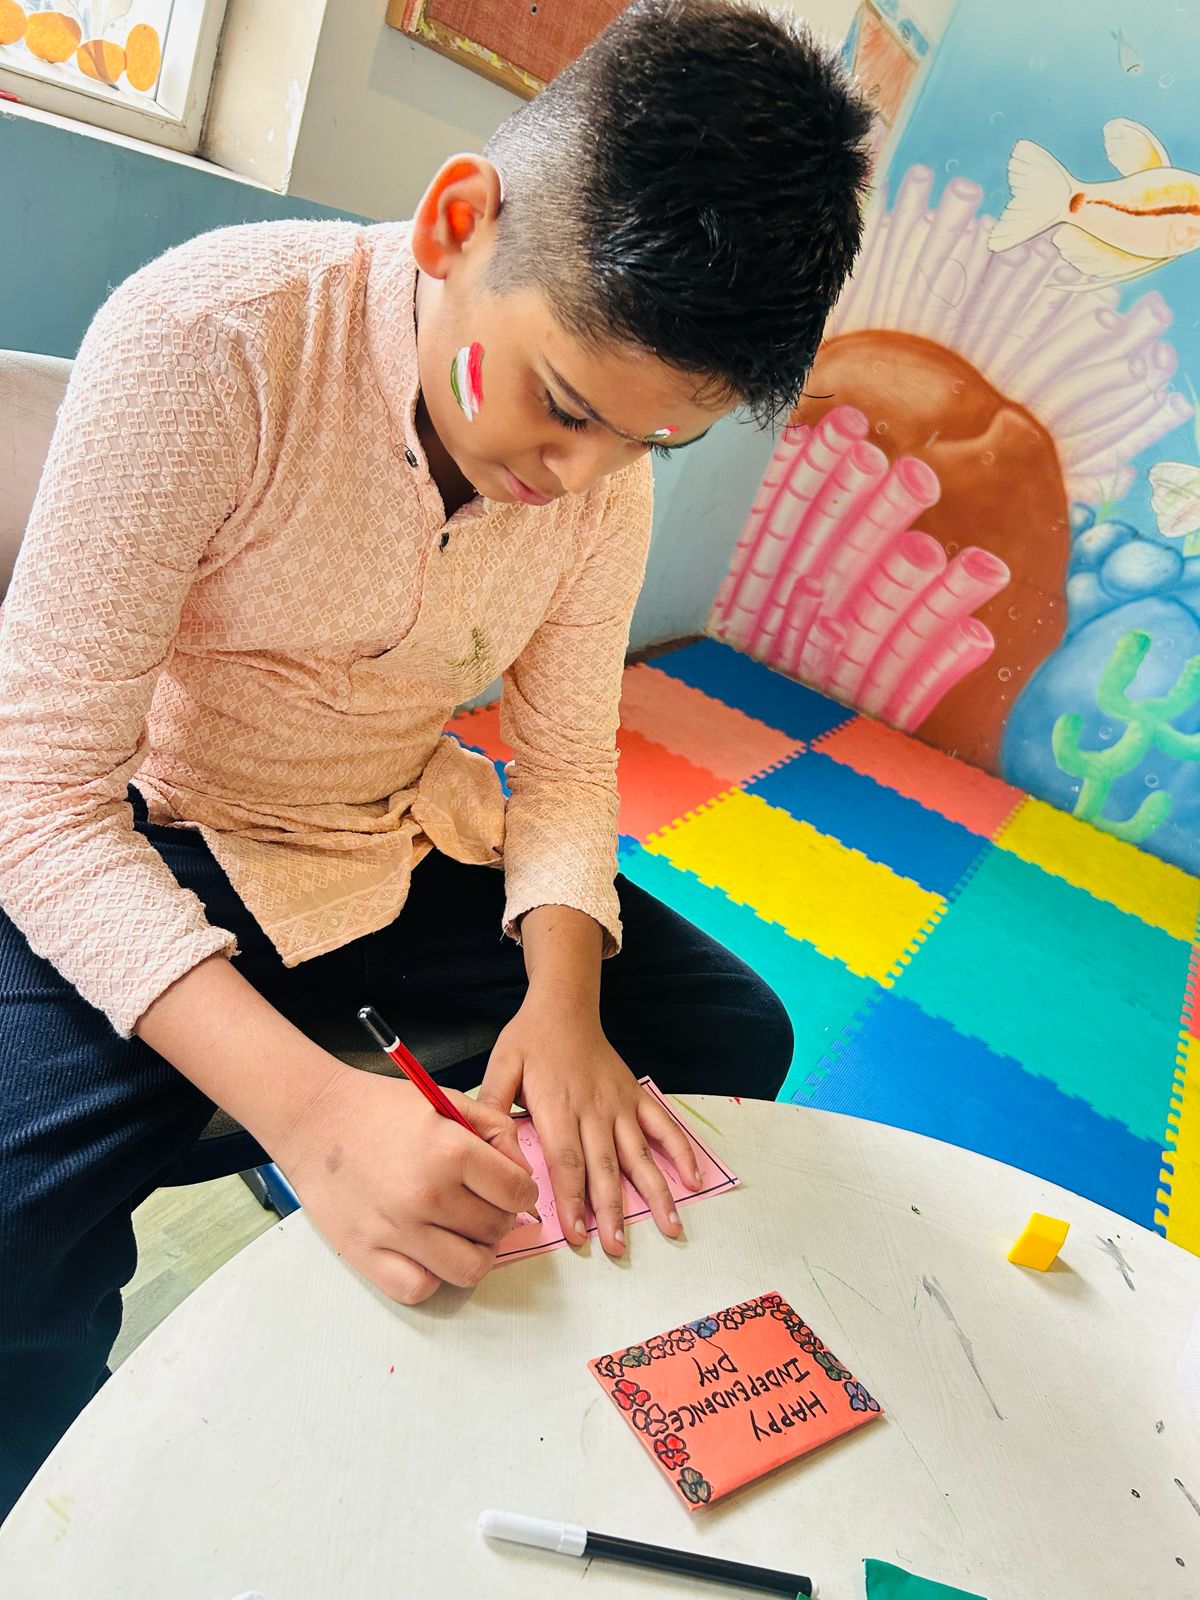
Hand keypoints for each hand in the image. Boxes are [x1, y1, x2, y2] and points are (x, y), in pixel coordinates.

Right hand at [274, 1064, 539, 1304]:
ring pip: (468, 1270)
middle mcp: (427, 1196)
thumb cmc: (380, 1108)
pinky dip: (430, 1276)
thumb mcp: (446, 1100)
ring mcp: (396, 1230)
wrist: (315, 1119)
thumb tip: (521, 1171)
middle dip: (499, 1218)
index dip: (523, 1191)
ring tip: (461, 1232)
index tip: (512, 1190)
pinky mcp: (366, 1254)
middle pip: (496, 1230)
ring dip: (475, 1253)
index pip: (517, 1192)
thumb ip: (495, 1130)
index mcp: (451, 1152)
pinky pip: (419, 1289)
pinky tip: (426, 1250)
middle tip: (482, 1205)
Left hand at [476, 996, 701, 1257]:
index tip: (578, 1234)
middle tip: (618, 1247)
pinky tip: (694, 1180)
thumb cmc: (529, 1039)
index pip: (567, 1161)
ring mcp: (619, 1104)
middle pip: (605, 1166)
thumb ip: (492, 1106)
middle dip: (613, 1210)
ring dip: (655, 1192)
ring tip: (669, 1227)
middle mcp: (593, 1109)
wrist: (565, 1004)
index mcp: (557, 1105)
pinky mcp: (636, 1096)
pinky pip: (663, 1125)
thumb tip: (489, 1149)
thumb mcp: (501, 1066)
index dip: (573, 1199)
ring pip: (639, 1154)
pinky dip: (680, 1151)